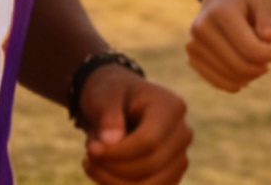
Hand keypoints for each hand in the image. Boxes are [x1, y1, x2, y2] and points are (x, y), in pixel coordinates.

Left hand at [74, 64, 190, 184]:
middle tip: (88, 156)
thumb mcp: (105, 95)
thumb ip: (107, 114)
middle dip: (112, 167)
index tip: (90, 150)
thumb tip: (111, 141)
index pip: (148, 142)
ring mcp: (180, 157)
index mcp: (172, 107)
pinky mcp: (171, 176)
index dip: (117, 153)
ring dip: (114, 182)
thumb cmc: (112, 95)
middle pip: (150, 165)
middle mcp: (183, 133)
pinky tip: (104, 173)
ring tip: (93, 164)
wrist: (118, 104)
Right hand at [186, 0, 270, 91]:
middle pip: (238, 65)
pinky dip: (235, 83)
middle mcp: (202, 29)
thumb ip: (268, 19)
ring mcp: (194, 45)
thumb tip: (270, 39)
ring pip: (228, 77)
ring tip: (258, 66)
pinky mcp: (192, 58)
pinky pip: (217, 82)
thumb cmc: (246, 2)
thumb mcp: (263, 2)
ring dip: (249, 77)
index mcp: (221, 12)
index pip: (247, 47)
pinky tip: (245, 75)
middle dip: (259, 69)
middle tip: (269, 64)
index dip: (267, 57)